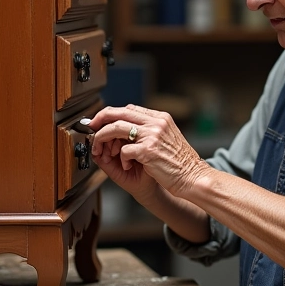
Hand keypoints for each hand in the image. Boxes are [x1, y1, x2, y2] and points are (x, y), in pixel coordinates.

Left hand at [87, 104, 208, 200]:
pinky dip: (121, 159)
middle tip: (91, 128)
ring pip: (116, 128)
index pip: (129, 108)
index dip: (111, 114)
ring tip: (102, 150)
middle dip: (100, 119)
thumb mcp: (167, 138)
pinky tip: (128, 166)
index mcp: (160, 118)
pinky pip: (124, 150)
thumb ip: (150, 130)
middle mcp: (156, 123)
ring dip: (103, 139)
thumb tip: (125, 128)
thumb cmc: (180, 163)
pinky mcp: (148, 150)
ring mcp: (152, 135)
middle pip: (119, 113)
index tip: (101, 121)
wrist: (193, 177)